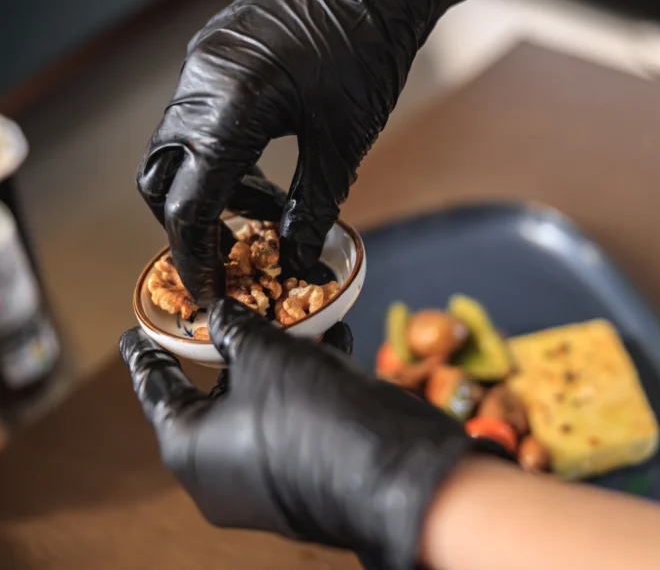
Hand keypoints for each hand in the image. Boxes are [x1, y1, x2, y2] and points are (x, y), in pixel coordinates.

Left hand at [120, 299, 503, 568]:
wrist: (393, 471)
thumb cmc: (311, 414)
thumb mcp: (267, 353)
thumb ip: (237, 328)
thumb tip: (221, 314)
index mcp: (190, 448)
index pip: (156, 390)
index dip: (147, 353)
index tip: (135, 332)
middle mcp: (222, 473)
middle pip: (214, 397)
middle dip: (229, 349)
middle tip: (228, 310)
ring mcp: (268, 479)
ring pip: (263, 405)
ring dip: (278, 359)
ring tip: (291, 314)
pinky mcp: (311, 476)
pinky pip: (299, 419)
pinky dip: (310, 380)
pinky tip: (335, 337)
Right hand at [136, 0, 506, 303]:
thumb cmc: (371, 48)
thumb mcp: (344, 142)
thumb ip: (313, 207)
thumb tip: (297, 260)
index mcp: (229, 105)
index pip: (190, 202)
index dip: (196, 255)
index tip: (210, 291)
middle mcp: (200, 79)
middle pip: (164, 175)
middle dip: (196, 220)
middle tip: (242, 246)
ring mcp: (204, 59)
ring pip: (180, 144)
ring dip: (214, 184)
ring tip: (273, 204)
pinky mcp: (217, 49)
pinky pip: (198, 113)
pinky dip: (222, 150)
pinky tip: (267, 163)